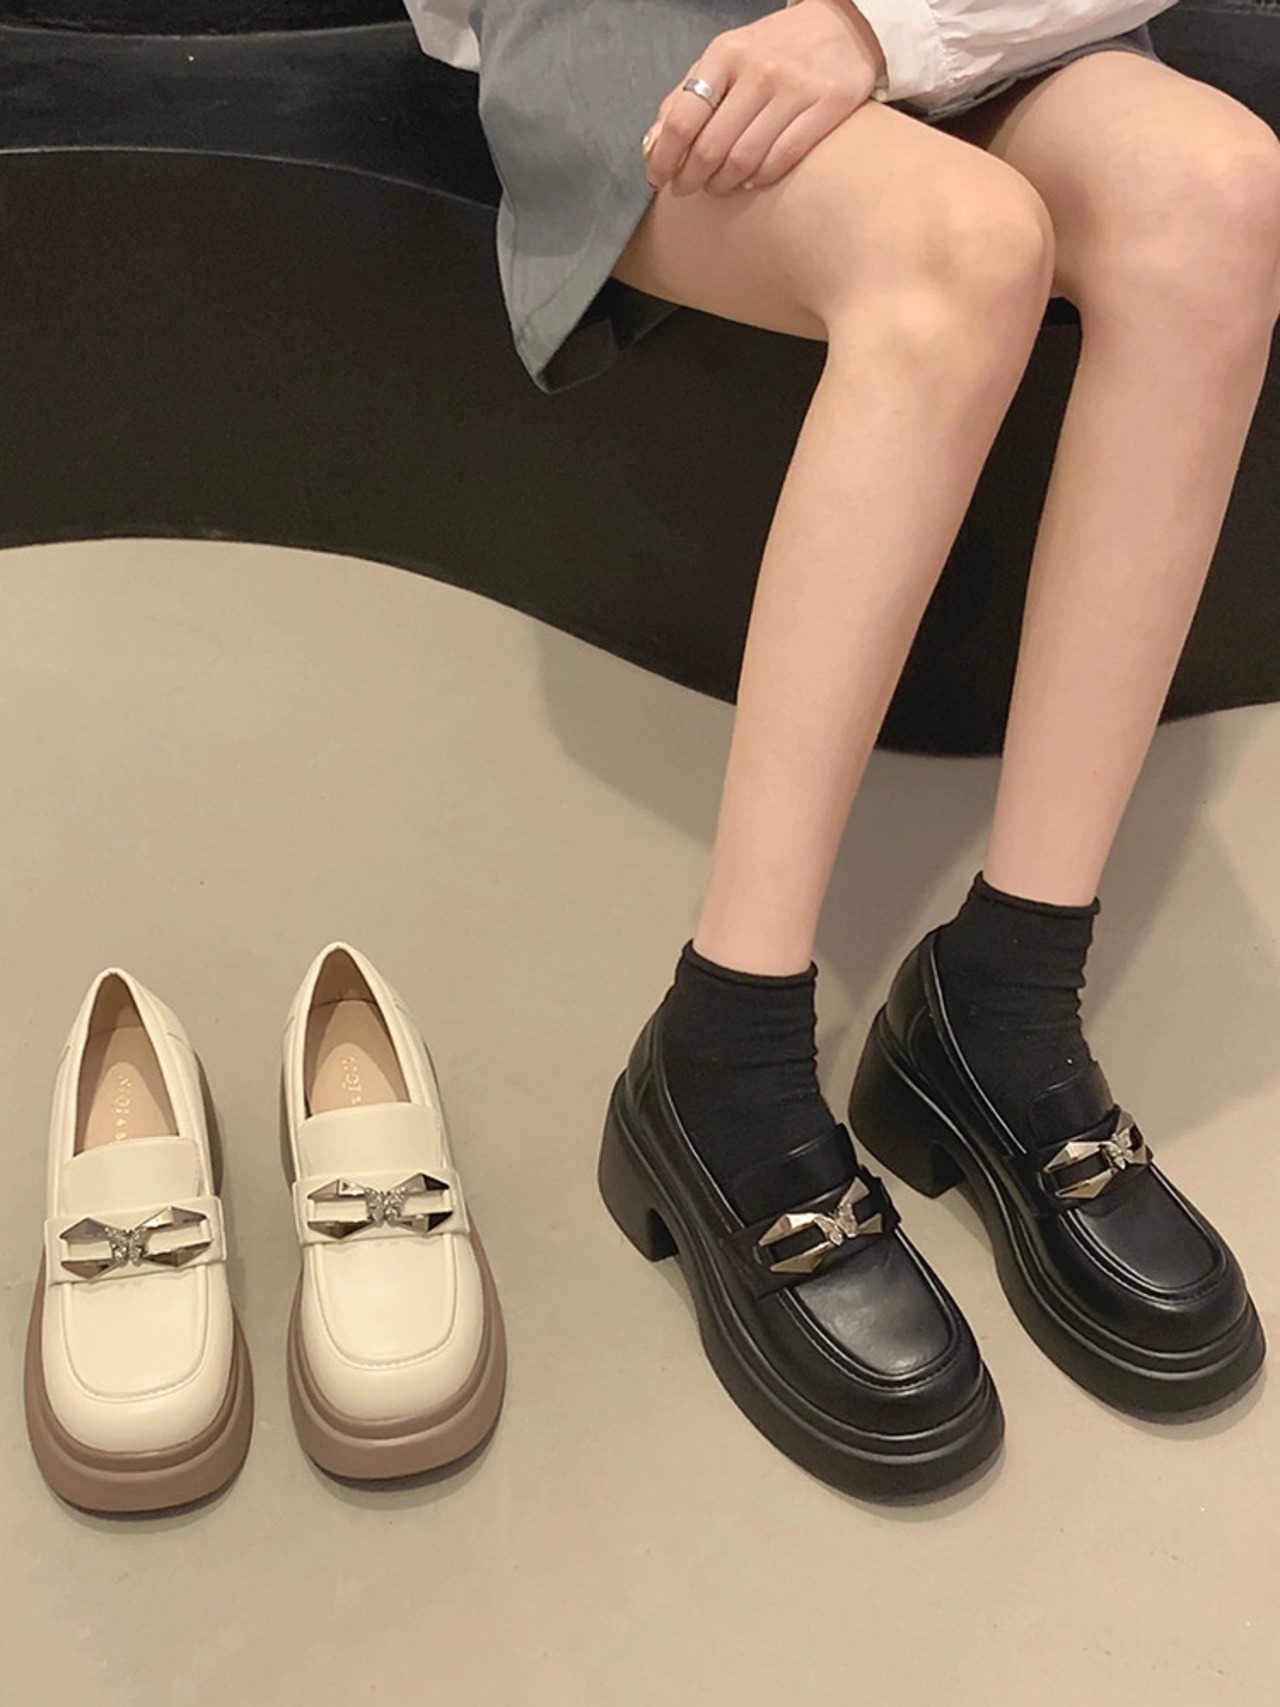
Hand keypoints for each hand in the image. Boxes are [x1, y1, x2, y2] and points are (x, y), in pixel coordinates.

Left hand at [643, 0, 886, 197]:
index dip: (665, 158)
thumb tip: (653, 145)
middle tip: (687, 189)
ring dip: (723, 183)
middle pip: (711, 147)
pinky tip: (751, 179)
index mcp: (726, 54)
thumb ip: (687, 96)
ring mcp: (795, 89)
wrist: (842, 27)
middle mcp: (759, 70)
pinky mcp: (827, 106)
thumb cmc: (774, 50)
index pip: (683, 119)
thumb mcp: (725, 59)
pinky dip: (760, 178)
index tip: (659, 179)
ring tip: (718, 186)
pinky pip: (782, 159)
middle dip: (691, 178)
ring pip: (744, 159)